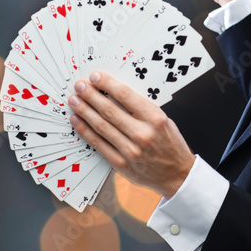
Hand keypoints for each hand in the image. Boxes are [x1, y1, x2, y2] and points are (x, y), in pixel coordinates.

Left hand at [67, 71, 194, 197]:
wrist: (177, 174)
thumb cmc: (170, 144)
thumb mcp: (163, 119)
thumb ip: (141, 108)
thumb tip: (114, 91)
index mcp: (154, 118)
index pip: (125, 95)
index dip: (107, 84)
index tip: (95, 77)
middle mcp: (142, 134)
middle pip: (109, 110)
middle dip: (91, 95)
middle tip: (79, 86)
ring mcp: (131, 150)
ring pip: (101, 126)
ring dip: (84, 111)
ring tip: (74, 101)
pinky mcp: (121, 164)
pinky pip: (98, 144)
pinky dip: (85, 131)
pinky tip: (77, 120)